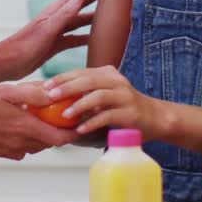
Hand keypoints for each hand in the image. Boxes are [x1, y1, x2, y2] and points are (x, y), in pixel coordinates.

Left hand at [0, 0, 99, 78]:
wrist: (7, 63)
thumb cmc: (23, 46)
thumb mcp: (46, 29)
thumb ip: (64, 14)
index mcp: (55, 12)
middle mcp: (57, 19)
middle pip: (81, 4)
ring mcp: (56, 32)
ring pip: (80, 21)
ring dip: (94, 16)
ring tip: (110, 13)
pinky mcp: (55, 45)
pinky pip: (74, 39)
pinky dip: (86, 37)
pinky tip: (96, 39)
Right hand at [0, 82, 78, 160]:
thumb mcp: (5, 90)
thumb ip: (31, 94)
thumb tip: (53, 96)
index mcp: (24, 127)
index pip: (60, 139)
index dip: (73, 133)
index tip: (80, 123)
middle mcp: (19, 143)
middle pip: (49, 143)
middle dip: (57, 130)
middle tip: (59, 113)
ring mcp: (8, 150)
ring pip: (35, 145)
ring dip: (40, 134)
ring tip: (37, 116)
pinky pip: (20, 148)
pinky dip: (25, 138)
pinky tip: (17, 122)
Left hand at [44, 65, 160, 137]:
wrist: (156, 118)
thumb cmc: (124, 108)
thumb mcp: (105, 96)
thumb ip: (85, 95)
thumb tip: (54, 100)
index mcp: (108, 74)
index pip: (81, 72)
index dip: (62, 78)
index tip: (44, 86)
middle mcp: (117, 81)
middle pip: (88, 80)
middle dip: (67, 87)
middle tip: (49, 96)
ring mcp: (125, 96)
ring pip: (99, 95)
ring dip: (79, 105)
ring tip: (64, 115)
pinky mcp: (131, 113)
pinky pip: (109, 116)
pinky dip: (93, 122)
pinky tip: (80, 129)